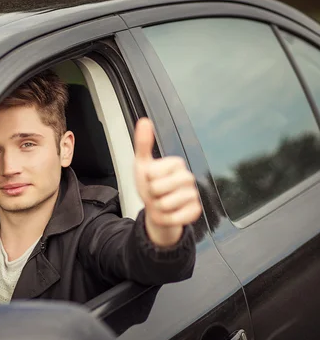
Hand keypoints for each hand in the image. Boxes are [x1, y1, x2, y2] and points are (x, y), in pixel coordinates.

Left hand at [133, 118, 201, 247]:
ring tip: (161, 202)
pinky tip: (169, 213)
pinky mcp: (196, 211)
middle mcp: (188, 177)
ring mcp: (194, 195)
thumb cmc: (150, 184)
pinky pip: (173, 218)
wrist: (156, 208)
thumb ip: (143, 143)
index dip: (146, 179)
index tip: (151, 179)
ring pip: (164, 204)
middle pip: (158, 188)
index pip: (152, 173)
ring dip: (157, 207)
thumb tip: (144, 121)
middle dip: (151, 194)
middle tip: (155, 192)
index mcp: (176, 163)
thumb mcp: (143, 164)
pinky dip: (165, 218)